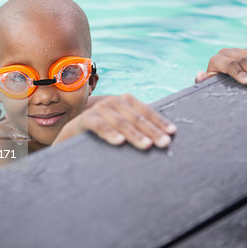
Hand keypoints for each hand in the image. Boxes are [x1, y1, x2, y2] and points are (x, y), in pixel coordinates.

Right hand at [53, 94, 176, 149]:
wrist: (74, 132)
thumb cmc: (104, 131)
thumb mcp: (122, 126)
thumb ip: (137, 127)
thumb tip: (165, 138)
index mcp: (126, 101)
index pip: (146, 112)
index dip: (159, 122)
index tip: (172, 134)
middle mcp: (114, 101)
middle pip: (137, 118)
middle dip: (152, 131)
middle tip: (164, 143)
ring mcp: (100, 108)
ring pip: (121, 122)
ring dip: (135, 134)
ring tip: (147, 146)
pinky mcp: (87, 118)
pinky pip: (100, 126)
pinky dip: (110, 133)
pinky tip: (120, 142)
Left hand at [195, 45, 246, 85]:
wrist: (220, 79)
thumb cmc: (214, 85)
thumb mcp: (207, 86)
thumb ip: (202, 82)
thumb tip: (200, 74)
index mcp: (215, 60)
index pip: (229, 65)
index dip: (240, 73)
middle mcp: (225, 52)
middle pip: (242, 60)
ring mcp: (236, 50)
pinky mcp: (245, 49)